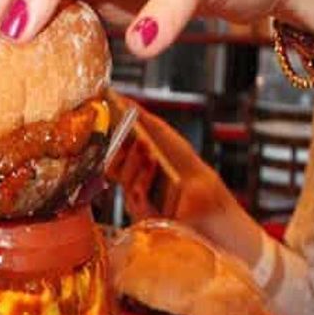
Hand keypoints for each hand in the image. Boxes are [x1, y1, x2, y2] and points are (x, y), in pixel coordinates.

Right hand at [115, 104, 240, 234]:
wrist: (203, 190)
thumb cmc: (183, 164)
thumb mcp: (160, 134)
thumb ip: (139, 117)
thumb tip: (119, 97)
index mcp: (131, 169)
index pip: (110, 158)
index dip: (110, 144)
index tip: (114, 129)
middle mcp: (130, 187)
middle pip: (112, 170)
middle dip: (122, 153)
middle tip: (134, 138)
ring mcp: (136, 203)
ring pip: (124, 182)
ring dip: (136, 163)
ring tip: (149, 151)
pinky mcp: (144, 217)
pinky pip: (135, 197)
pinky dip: (144, 178)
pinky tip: (154, 166)